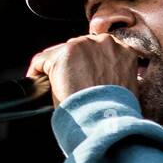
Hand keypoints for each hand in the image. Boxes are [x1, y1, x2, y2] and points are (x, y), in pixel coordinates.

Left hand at [26, 33, 146, 106]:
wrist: (108, 120)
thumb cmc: (117, 112)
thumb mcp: (126, 88)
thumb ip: (116, 76)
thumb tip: (102, 81)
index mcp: (123, 51)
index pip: (99, 50)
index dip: (88, 65)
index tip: (82, 77)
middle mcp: (105, 42)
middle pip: (79, 48)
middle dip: (72, 65)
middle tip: (67, 84)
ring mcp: (84, 46)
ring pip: (60, 53)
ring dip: (55, 69)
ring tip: (51, 86)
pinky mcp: (64, 54)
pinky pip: (41, 60)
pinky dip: (35, 72)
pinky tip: (36, 84)